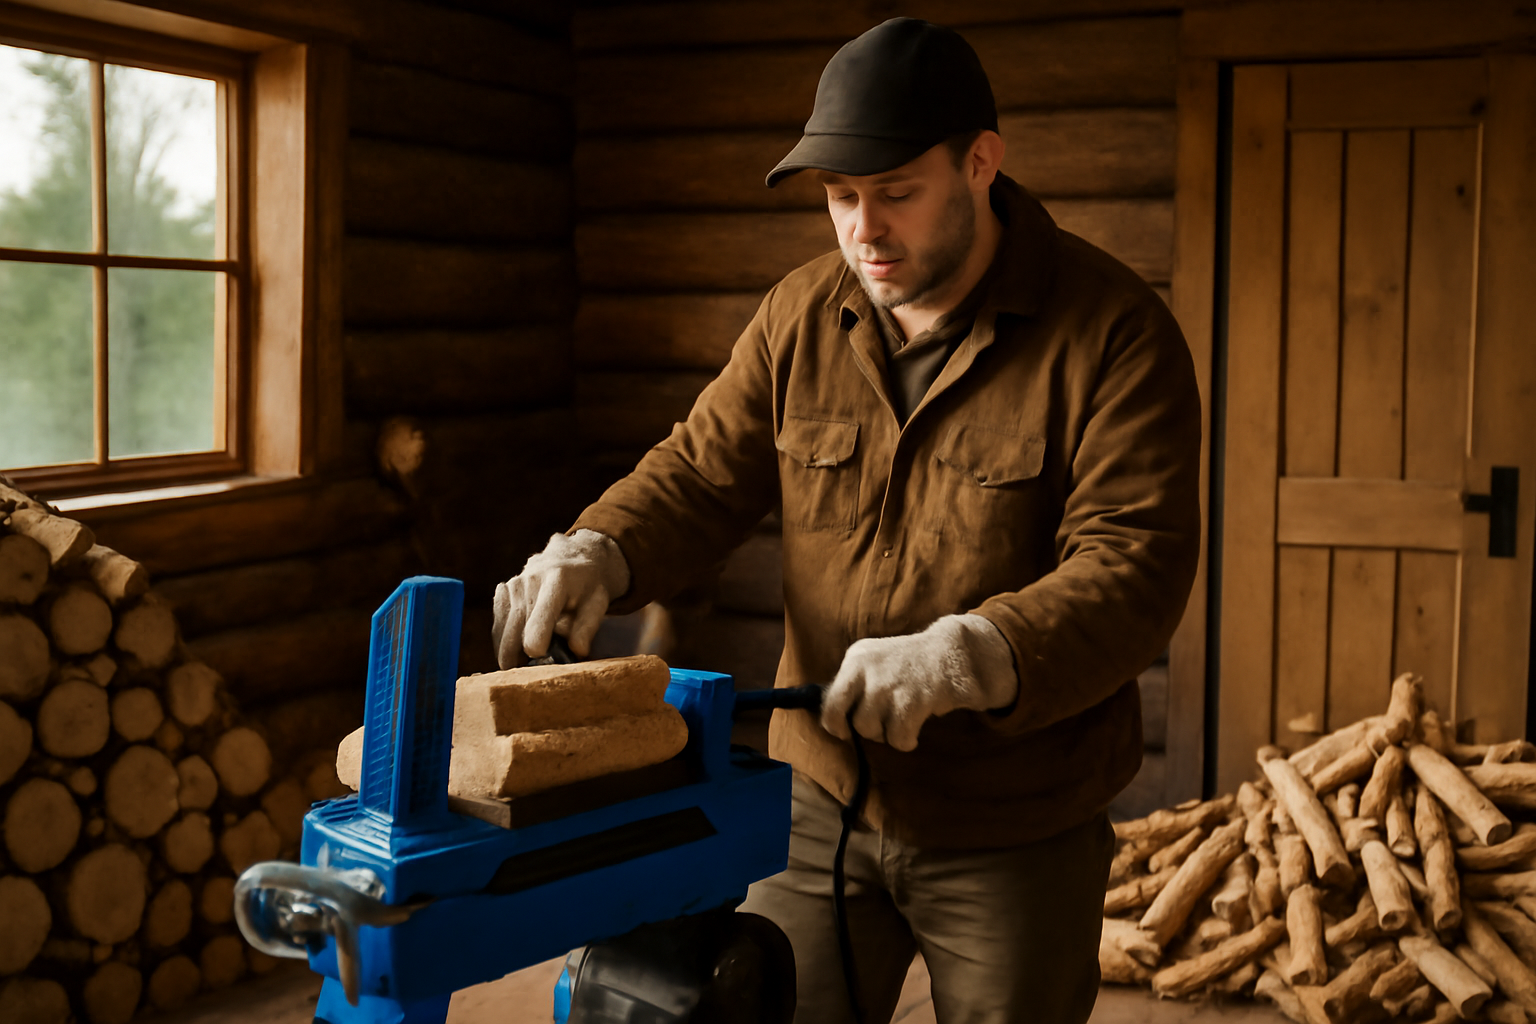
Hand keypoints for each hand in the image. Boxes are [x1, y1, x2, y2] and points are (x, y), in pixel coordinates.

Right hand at [492, 530, 629, 668]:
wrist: (572, 558)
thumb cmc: (588, 586)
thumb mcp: (598, 604)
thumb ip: (587, 628)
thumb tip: (577, 652)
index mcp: (557, 581)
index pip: (539, 620)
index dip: (536, 646)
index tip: (539, 659)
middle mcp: (529, 581)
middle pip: (514, 630)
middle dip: (518, 657)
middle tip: (527, 676)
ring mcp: (513, 585)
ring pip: (502, 630)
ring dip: (508, 652)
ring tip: (523, 665)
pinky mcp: (503, 591)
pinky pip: (498, 624)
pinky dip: (504, 640)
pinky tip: (517, 648)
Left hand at [821, 614, 1017, 750]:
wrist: (951, 653)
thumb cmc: (908, 664)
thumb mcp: (873, 662)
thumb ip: (852, 686)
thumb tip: (832, 721)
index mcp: (855, 658)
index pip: (830, 702)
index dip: (836, 725)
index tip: (845, 731)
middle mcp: (866, 670)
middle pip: (854, 722)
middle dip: (870, 729)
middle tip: (886, 721)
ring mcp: (887, 685)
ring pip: (873, 731)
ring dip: (889, 733)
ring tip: (902, 720)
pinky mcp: (910, 701)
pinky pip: (897, 738)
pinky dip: (906, 740)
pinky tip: (915, 728)